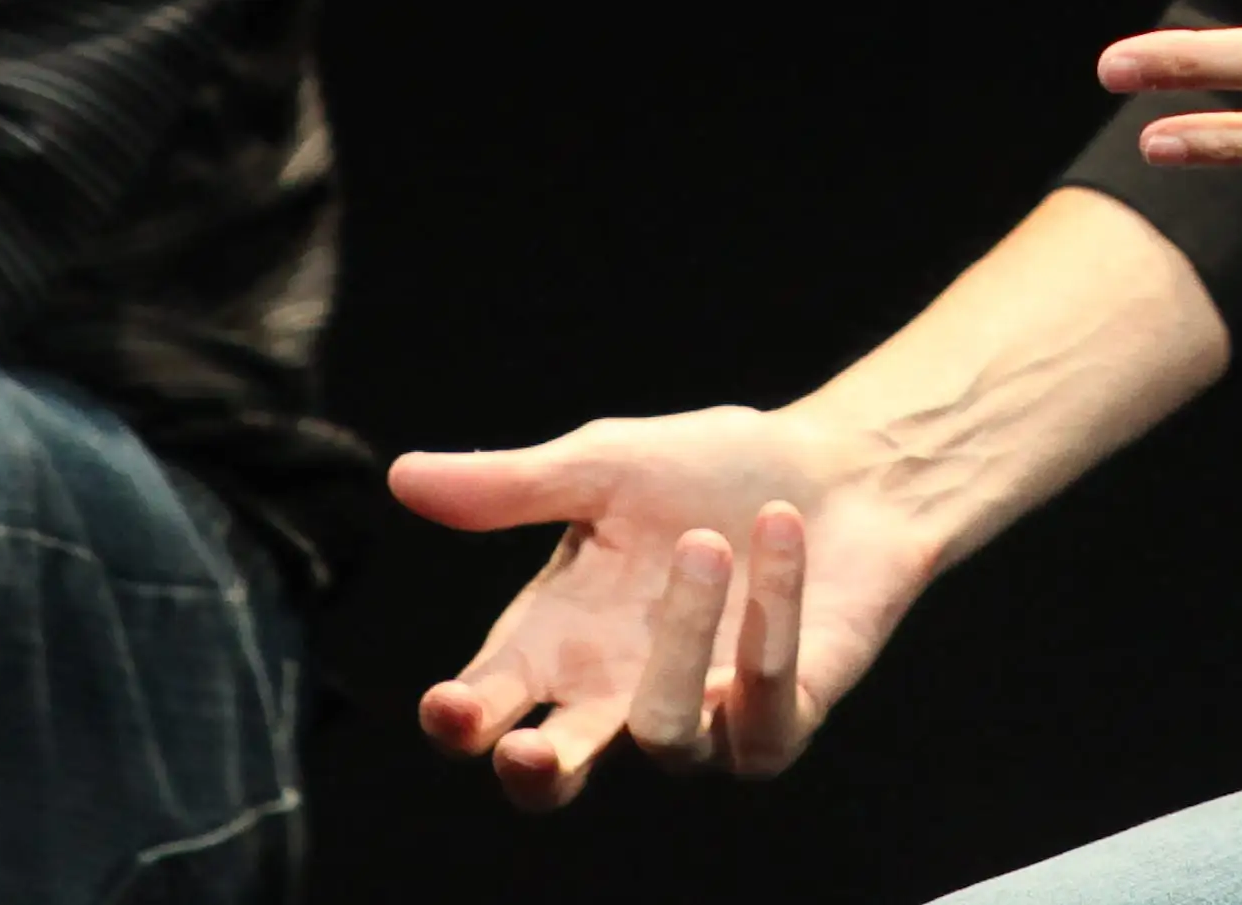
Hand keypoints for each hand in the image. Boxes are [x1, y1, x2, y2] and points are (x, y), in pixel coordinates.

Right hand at [390, 404, 930, 807]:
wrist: (841, 470)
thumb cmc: (709, 469)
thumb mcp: (603, 465)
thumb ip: (511, 486)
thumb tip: (400, 476)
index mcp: (560, 640)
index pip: (493, 700)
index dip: (464, 719)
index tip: (450, 707)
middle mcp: (620, 696)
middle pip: (558, 777)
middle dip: (536, 773)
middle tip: (522, 748)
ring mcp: (702, 721)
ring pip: (665, 733)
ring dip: (682, 635)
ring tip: (708, 541)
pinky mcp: (781, 721)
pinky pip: (762, 705)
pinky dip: (770, 615)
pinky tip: (778, 534)